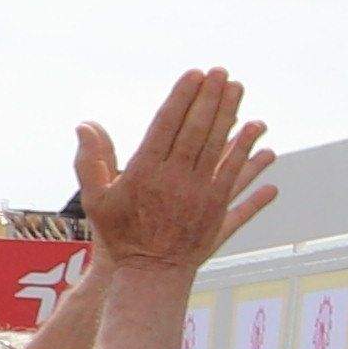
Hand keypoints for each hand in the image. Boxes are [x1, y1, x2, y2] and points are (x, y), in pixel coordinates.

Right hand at [76, 71, 277, 277]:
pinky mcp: (218, 212)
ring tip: (240, 92)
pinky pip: (238, 179)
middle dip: (211, 99)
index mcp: (145, 172)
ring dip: (233, 119)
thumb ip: (91, 160)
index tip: (195, 75)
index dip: (183, 97)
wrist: (148, 275)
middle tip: (223, 73)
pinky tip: (262, 140)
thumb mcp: (95, 199)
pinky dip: (250, 158)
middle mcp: (176, 180)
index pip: (168, 125)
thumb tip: (85, 125)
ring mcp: (200, 196)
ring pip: (221, 150)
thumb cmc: (118, 236)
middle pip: (198, 131)